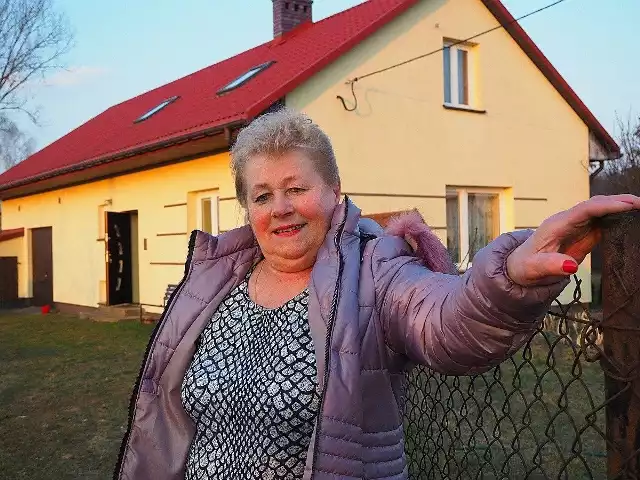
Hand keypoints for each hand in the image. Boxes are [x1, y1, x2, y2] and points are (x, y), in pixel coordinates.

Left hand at [506, 194, 639, 286]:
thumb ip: (549, 266)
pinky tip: (633, 220)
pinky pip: (603, 222)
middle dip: (620, 201)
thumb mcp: (532, 269)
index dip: (607, 206)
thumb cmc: (523, 267)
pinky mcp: (582, 234)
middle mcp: (567, 221)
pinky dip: (619, 218)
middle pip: (596, 205)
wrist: (519, 268)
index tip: (629, 205)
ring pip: (602, 211)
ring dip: (622, 207)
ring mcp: (576, 226)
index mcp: (556, 225)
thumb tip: (570, 266)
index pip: (584, 210)